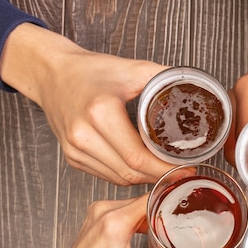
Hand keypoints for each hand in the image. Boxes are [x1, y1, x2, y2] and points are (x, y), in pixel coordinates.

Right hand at [0, 23, 174, 184]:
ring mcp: (75, 149)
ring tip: (164, 171)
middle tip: (180, 171)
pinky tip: (140, 168)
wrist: (52, 74)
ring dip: (143, 178)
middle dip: (158, 176)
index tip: (186, 167)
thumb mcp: (131, 69)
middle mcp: (84, 135)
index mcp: (100, 113)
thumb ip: (164, 79)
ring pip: (119, 178)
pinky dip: (126, 174)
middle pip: (130, 172)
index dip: (165, 169)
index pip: (138, 157)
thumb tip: (194, 90)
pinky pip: (106, 175)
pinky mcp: (72, 157)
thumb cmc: (90, 70)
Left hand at [31, 195, 213, 247]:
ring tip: (175, 217)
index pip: (153, 195)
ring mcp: (99, 212)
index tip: (193, 191)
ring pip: (136, 201)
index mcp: (115, 222)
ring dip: (154, 209)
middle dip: (168, 203)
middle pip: (146, 197)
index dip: (175, 192)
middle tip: (191, 209)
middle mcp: (105, 211)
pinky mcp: (97, 216)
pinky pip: (125, 206)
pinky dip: (140, 213)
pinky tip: (152, 224)